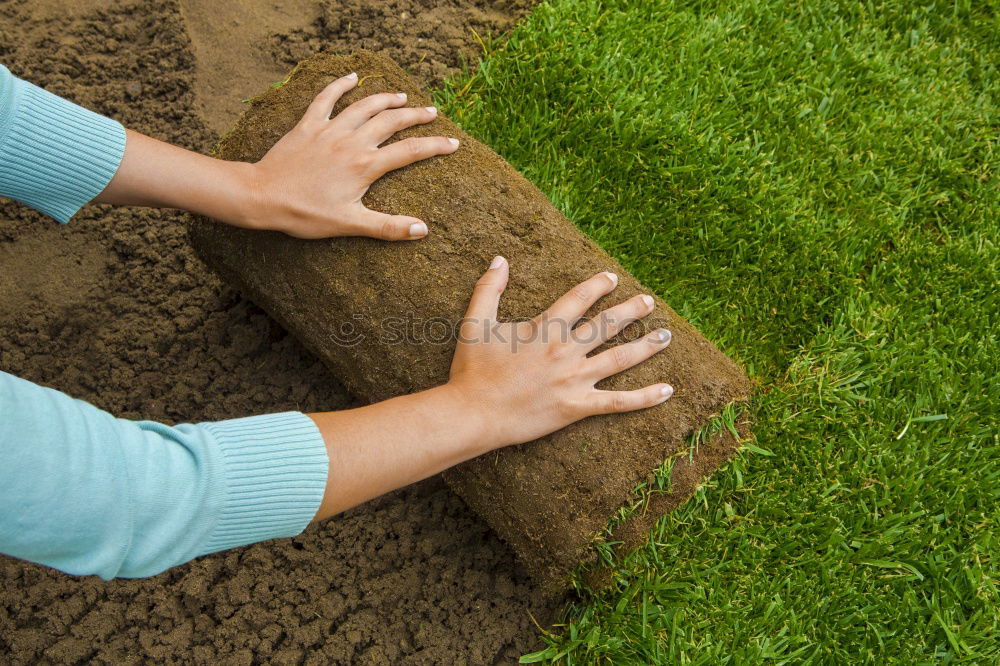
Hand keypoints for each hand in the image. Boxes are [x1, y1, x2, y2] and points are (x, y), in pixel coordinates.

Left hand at [245, 71, 458, 239]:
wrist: (262, 196)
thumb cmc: (305, 214)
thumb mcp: (350, 225)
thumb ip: (388, 227)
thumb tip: (421, 230)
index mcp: (365, 165)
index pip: (409, 152)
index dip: (435, 146)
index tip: (453, 143)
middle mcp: (351, 142)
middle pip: (391, 121)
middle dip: (415, 116)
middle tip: (432, 113)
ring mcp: (329, 130)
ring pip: (364, 106)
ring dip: (385, 98)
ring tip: (402, 96)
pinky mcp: (308, 125)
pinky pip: (326, 98)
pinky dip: (340, 84)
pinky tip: (352, 77)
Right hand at [446, 256, 673, 448]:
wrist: (474, 413)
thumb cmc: (472, 370)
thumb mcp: (475, 323)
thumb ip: (488, 288)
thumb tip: (500, 259)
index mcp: (544, 328)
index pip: (579, 299)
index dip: (597, 286)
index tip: (612, 278)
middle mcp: (565, 351)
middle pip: (608, 325)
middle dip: (632, 311)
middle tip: (649, 302)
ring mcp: (574, 380)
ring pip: (620, 359)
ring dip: (646, 346)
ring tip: (666, 336)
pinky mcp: (577, 407)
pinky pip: (618, 402)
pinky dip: (645, 397)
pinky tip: (667, 390)